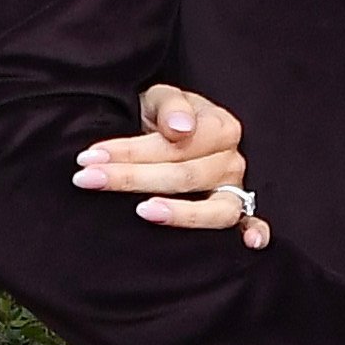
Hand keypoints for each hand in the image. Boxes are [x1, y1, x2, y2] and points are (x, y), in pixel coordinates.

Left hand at [71, 83, 269, 248]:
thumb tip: (180, 128)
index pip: (175, 145)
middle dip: (132, 179)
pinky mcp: (236, 212)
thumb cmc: (162, 116)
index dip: (130, 151)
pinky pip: (250, 224)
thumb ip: (170, 107)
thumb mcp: (160, 98)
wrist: (166, 130)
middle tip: (89, 180)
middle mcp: (231, 160)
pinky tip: (249, 245)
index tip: (90, 157)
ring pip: (212, 208)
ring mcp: (235, 189)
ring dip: (178, 214)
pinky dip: (255, 233)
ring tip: (141, 212)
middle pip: (184, 176)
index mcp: (219, 127)